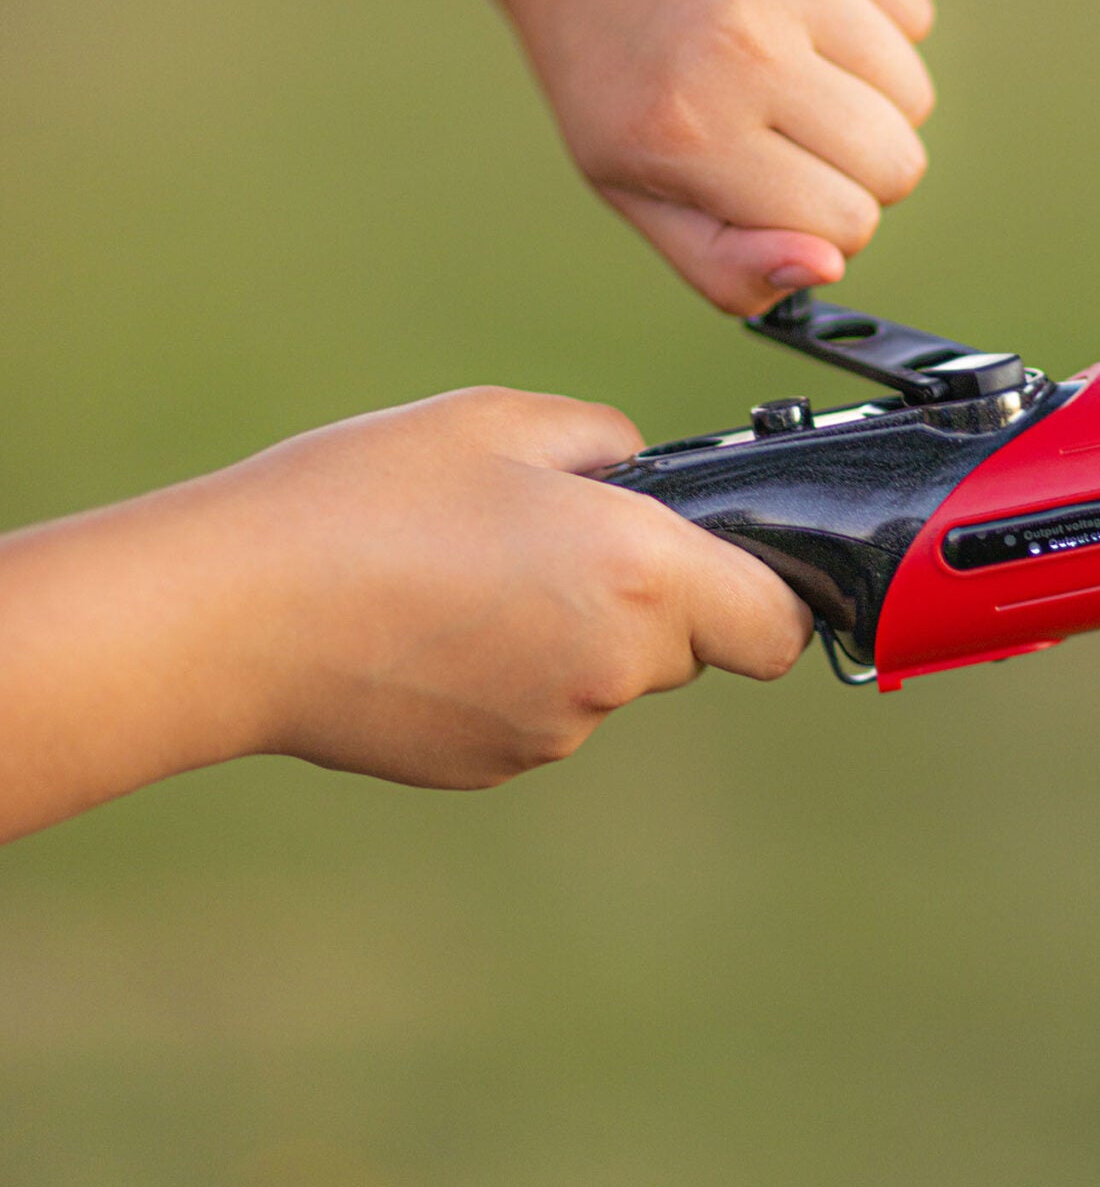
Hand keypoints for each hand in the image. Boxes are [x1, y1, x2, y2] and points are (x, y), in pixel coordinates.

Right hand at [0, 387, 811, 837]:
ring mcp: (551, 729)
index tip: (723, 556)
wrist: (237, 614)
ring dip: (573, 632)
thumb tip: (642, 475)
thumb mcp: (502, 422)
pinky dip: (510, 671)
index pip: (777, 627)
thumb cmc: (365, 499)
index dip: (765, 590)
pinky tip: (433, 623)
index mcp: (640, 574)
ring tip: (469, 570)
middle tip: (556, 534)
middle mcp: (613, 668)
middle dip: (653, 596)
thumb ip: (606, 445)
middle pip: (689, 646)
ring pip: (607, 677)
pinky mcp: (490, 764)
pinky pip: (539, 710)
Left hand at [505, 0, 935, 314]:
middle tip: (784, 126)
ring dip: (869, 97)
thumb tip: (828, 268)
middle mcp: (742, 46)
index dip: (820, 220)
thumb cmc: (612, 75)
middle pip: (898, 162)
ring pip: (914, 94)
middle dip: (855, 166)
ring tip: (791, 62)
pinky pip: (914, 15)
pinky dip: (877, 25)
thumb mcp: (635, 188)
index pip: (846, 224)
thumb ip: (724, 265)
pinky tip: (804, 5)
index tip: (773, 184)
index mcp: (690, 131)